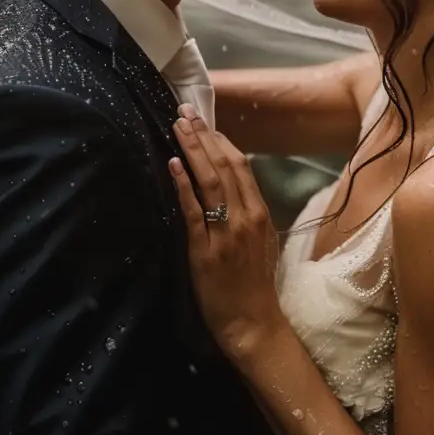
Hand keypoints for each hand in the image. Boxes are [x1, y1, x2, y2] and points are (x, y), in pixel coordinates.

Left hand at [171, 109, 282, 359]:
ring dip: (193, 151)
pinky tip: (173, 164)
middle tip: (185, 111)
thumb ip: (247, 216)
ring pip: (210, 182)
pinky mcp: (206, 250)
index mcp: (260, 215)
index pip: (241, 168)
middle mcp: (246, 219)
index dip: (221, 141)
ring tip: (177, 126)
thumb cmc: (254, 287)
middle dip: (204, 137)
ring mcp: (227, 233)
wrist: (253, 323)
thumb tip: (231, 191)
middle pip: (225, 167)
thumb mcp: (260, 244)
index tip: (204, 122)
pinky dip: (183, 185)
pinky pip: (194, 211)